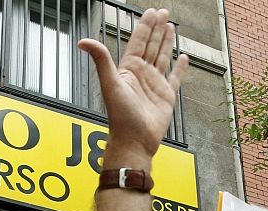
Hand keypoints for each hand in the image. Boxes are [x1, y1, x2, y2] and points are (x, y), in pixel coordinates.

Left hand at [78, 8, 188, 165]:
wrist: (134, 141)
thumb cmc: (120, 117)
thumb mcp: (110, 84)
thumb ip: (101, 60)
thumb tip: (83, 42)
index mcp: (129, 70)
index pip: (138, 42)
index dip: (145, 26)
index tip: (151, 12)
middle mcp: (142, 75)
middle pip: (151, 46)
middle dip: (157, 29)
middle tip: (163, 12)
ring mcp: (155, 85)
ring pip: (163, 57)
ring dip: (166, 42)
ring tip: (171, 27)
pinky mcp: (166, 96)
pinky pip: (175, 77)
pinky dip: (180, 67)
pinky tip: (183, 57)